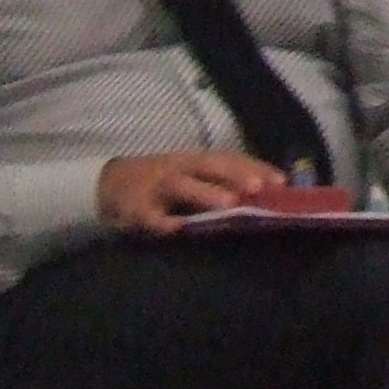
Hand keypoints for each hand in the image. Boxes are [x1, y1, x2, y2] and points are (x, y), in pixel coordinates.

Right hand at [98, 149, 281, 231]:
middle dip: (235, 175)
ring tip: (229, 204)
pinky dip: (159, 221)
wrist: (107, 184)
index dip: (255, 167)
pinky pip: (147, 214)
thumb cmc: (161, 183)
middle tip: (259, 188)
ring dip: (205, 193)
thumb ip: (219, 183)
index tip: (281, 181)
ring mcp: (156, 185)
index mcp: (195, 161)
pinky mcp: (134, 206)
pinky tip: (174, 228)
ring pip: (182, 185)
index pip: (230, 159)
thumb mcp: (190, 176)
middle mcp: (179, 168)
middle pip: (210, 166)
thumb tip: (264, 194)